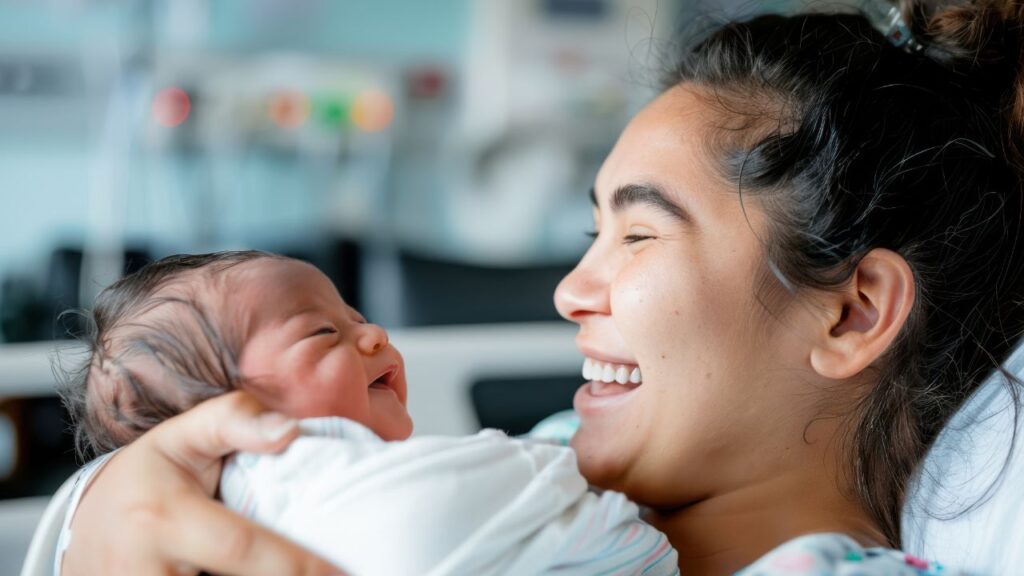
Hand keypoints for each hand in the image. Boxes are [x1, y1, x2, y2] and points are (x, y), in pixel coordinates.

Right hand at [61, 391, 342, 575]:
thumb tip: (290, 431)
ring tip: (300, 574)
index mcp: (163, 518)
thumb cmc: (148, 479)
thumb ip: (235, 421)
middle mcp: (144, 570)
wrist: (81, 528)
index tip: (342, 574)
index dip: (296, 565)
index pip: (240, 547)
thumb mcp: (183, 436)